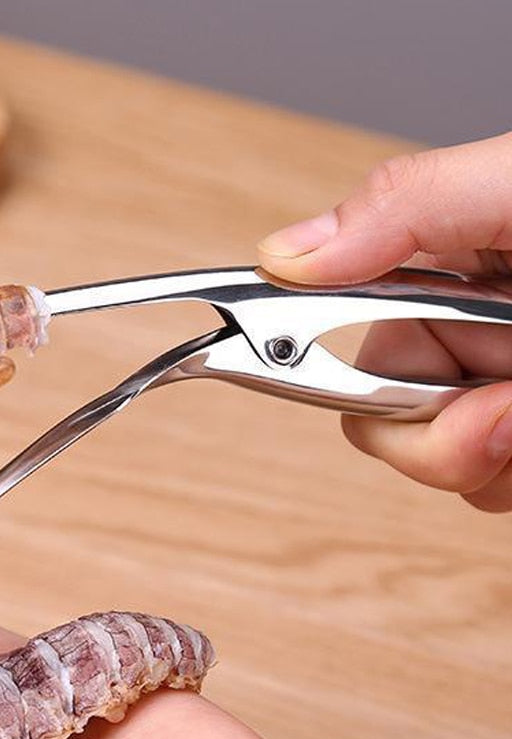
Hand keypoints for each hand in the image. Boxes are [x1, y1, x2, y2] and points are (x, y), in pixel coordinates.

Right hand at [258, 131, 511, 511]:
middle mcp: (473, 336)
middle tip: (502, 408)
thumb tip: (287, 252)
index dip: (327, 363)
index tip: (310, 375)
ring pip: (442, 469)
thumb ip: (410, 208)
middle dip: (435, 428)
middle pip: (380, 419)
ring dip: (487, 457)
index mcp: (455, 270)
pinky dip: (511, 474)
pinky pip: (491, 490)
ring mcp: (502, 397)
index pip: (340, 333)